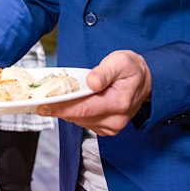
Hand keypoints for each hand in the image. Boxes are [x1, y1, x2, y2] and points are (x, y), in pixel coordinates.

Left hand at [36, 50, 150, 135]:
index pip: (84, 109)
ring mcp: (112, 126)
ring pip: (79, 121)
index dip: (61, 108)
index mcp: (119, 103)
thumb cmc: (132, 70)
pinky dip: (75, 113)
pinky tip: (72, 102)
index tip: (43, 106)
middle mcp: (115, 119)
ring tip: (56, 97)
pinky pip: (84, 122)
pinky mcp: (107, 128)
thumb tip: (91, 82)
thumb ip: (105, 71)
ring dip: (66, 110)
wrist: (147, 81)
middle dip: (59, 107)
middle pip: (79, 116)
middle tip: (42, 97)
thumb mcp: (120, 62)